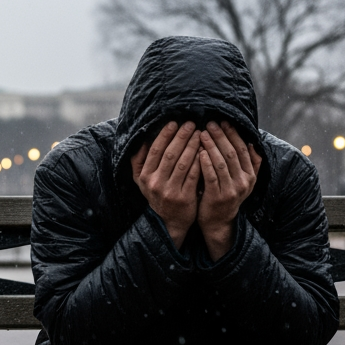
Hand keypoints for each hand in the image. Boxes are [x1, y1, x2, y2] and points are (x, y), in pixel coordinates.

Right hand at [131, 121, 201, 247]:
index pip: (155, 150)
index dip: (165, 135)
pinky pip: (194, 175)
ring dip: (193, 146)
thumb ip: (139, 161)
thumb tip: (142, 139)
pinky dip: (200, 161)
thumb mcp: (141, 181)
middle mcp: (155, 183)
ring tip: (200, 134)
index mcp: (144, 176)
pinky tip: (206, 151)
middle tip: (191, 124)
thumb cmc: (157, 195)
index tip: (174, 122)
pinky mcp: (184, 197)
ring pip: (183, 163)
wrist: (168, 222)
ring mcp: (170, 191)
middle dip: (181, 137)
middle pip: (170, 154)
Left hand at [197, 121, 261, 259]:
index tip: (222, 122)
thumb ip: (249, 163)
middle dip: (221, 136)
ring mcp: (231, 190)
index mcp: (251, 175)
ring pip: (222, 163)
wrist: (217, 221)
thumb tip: (252, 143)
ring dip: (211, 146)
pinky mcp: (217, 197)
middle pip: (232, 153)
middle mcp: (244, 182)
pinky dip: (206, 163)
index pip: (242, 149)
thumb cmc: (225, 194)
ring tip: (202, 134)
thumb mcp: (241, 180)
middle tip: (210, 123)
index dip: (233, 134)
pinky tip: (199, 152)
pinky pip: (211, 176)